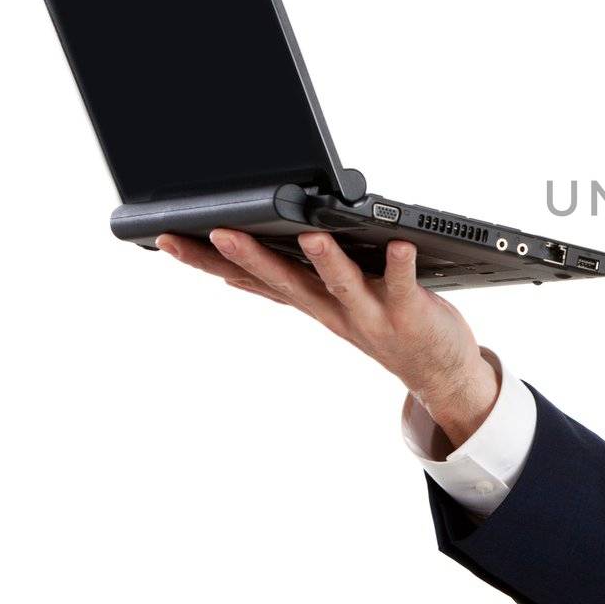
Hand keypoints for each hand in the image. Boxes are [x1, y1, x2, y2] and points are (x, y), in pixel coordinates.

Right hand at [155, 228, 499, 444]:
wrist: (439, 373)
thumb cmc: (383, 325)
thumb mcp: (325, 306)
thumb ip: (288, 285)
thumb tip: (233, 272)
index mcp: (310, 302)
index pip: (248, 279)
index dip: (206, 262)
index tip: (165, 238)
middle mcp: (333, 310)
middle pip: (285, 281)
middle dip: (250, 257)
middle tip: (218, 230)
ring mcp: (370, 313)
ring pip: (342, 284)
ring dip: (326, 260)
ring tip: (309, 233)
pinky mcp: (410, 312)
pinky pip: (405, 284)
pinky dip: (401, 263)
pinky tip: (400, 242)